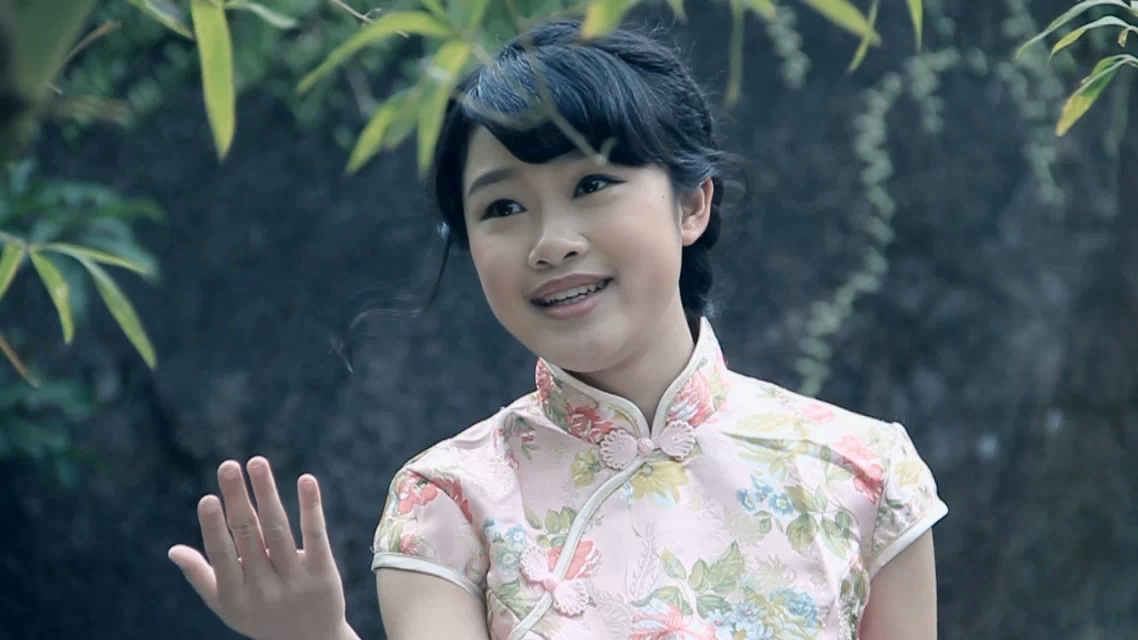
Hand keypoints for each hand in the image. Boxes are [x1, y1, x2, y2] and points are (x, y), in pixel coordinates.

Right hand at [168, 457, 348, 639]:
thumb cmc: (261, 618)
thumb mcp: (227, 605)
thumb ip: (201, 576)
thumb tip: (173, 550)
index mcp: (235, 595)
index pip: (222, 556)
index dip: (214, 527)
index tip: (207, 498)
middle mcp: (264, 588)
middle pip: (249, 536)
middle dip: (238, 499)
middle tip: (228, 465)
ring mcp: (295, 581)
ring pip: (278, 530)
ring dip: (267, 493)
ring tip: (257, 462)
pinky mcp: (324, 574)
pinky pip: (315, 536)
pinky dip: (310, 507)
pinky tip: (306, 480)